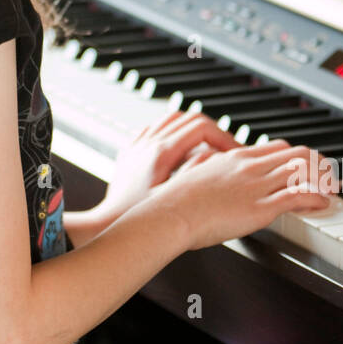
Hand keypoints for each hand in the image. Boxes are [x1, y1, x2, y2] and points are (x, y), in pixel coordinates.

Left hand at [95, 108, 245, 227]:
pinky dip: (175, 132)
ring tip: (210, 146)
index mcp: (161, 153)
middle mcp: (148, 143)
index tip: (236, 152)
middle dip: (215, 131)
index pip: (202, 127)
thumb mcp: (175, 199)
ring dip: (195, 128)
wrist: (106, 225)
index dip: (225, 136)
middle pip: (191, 118)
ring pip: (173, 118)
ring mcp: (138, 144)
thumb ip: (198, 175)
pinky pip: (156, 128)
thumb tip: (219, 159)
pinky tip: (182, 148)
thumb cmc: (138, 219)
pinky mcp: (131, 151)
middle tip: (229, 149)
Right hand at [160, 139, 339, 250]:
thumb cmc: (177, 198)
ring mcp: (257, 186)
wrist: (170, 214)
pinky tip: (323, 203)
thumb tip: (211, 162)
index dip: (298, 155)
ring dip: (324, 179)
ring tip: (332, 188)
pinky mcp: (260, 208)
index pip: (278, 148)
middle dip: (319, 164)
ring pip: (303, 171)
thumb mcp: (195, 171)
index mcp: (236, 158)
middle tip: (329, 175)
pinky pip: (298, 196)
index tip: (307, 164)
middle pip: (297, 154)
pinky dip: (317, 197)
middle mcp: (250, 167)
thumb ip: (209, 164)